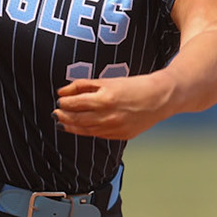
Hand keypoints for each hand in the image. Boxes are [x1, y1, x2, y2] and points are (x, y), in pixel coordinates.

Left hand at [54, 73, 173, 141]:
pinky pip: (97, 135)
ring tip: (63, 122)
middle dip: (64, 116)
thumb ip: (84, 85)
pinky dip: (86, 131)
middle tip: (56, 113)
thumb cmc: (135, 86)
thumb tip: (63, 92)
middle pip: (77, 118)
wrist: (160, 98)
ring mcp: (114, 128)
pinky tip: (80, 127)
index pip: (74, 103)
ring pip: (85, 130)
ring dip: (71, 126)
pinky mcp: (120, 135)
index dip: (64, 103)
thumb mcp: (109, 80)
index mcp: (104, 99)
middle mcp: (108, 116)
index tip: (59, 100)